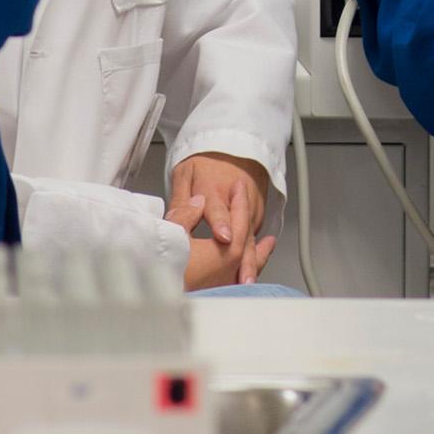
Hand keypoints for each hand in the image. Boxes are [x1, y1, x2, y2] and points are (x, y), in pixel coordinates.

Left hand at [167, 155, 273, 284]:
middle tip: (242, 277)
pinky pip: (253, 239)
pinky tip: (246, 278)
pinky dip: (251, 257)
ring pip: (250, 239)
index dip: (221, 223)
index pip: (218, 209)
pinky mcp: (256, 217)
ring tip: (247, 283)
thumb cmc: (206, 163)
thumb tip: (177, 218)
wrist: (233, 150)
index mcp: (215, 189)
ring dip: (251, 261)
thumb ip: (181, 199)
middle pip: (241, 231)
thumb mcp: (186, 173)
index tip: (224, 237)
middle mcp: (235, 202)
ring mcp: (249, 209)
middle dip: (243, 256)